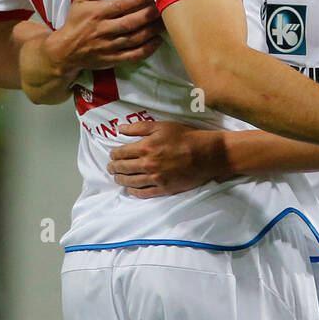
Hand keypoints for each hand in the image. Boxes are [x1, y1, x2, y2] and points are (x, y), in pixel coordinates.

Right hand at [43, 0, 163, 76]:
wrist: (64, 51)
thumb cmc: (75, 22)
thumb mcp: (79, 1)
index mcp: (97, 14)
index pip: (121, 5)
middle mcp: (103, 30)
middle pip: (130, 22)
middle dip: (149, 15)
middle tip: (165, 8)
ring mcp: (108, 46)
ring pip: (134, 39)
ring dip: (152, 31)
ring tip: (166, 23)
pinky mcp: (112, 59)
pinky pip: (133, 55)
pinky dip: (147, 49)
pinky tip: (157, 41)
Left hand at [108, 121, 227, 197]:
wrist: (207, 153)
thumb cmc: (186, 137)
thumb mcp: (162, 126)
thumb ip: (138, 127)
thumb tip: (120, 128)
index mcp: (145, 147)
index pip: (120, 153)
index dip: (113, 154)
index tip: (113, 155)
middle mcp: (147, 164)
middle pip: (122, 168)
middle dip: (113, 168)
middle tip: (111, 168)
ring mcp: (155, 178)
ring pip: (130, 182)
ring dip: (121, 180)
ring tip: (118, 178)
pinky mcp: (164, 188)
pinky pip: (144, 193)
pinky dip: (134, 192)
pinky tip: (131, 189)